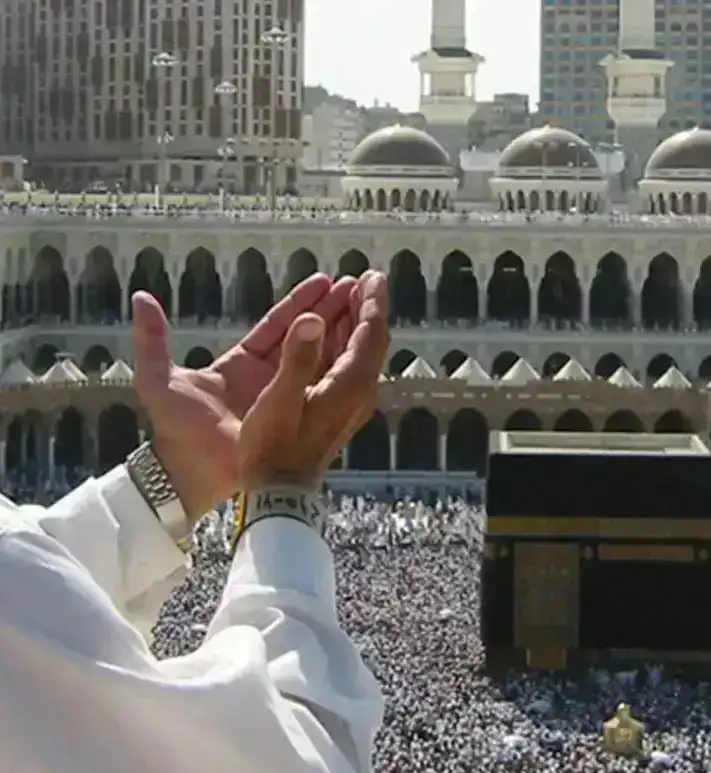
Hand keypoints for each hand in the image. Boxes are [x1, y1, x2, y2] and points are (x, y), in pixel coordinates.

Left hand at [132, 273, 360, 520]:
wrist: (192, 477)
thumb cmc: (175, 431)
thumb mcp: (159, 380)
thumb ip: (152, 339)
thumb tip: (141, 296)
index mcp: (240, 364)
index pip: (276, 325)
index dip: (300, 303)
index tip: (325, 280)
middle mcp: (268, 379)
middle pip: (305, 336)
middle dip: (331, 310)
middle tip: (357, 285)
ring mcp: (286, 399)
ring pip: (320, 359)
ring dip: (344, 334)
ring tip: (368, 307)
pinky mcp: (298, 420)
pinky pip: (326, 390)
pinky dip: (345, 369)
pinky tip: (366, 351)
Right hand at [238, 272, 389, 490]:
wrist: (279, 493)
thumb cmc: (272, 449)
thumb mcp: (279, 402)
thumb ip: (298, 358)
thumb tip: (316, 319)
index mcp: (350, 386)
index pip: (371, 334)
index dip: (372, 303)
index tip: (373, 276)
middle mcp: (358, 392)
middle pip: (370, 340)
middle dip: (366, 307)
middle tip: (363, 278)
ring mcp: (350, 402)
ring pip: (359, 352)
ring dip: (355, 322)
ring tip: (349, 295)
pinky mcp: (339, 409)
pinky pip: (348, 366)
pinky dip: (343, 342)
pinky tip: (331, 332)